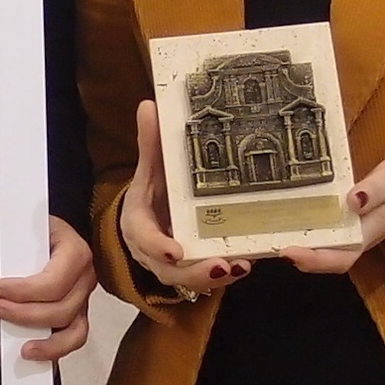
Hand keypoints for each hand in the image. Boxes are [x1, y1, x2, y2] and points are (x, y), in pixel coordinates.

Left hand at [0, 216, 99, 363]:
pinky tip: (36, 354)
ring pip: (73, 329)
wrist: (53, 230)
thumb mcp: (25, 227)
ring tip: (21, 348)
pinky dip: (56, 350)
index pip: (53, 282)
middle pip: (62, 309)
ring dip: (46, 342)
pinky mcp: (78, 313)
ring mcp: (84, 298)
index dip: (23, 291)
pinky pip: (75, 338)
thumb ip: (9, 245)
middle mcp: (84, 277)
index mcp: (75, 252)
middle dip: (25, 315)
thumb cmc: (38, 229)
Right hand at [123, 98, 245, 296]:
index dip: (158, 247)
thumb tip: (149, 105)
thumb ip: (151, 143)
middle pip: (169, 269)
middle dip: (194, 270)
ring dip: (213, 276)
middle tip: (220, 264)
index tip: (176, 251)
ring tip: (239, 266)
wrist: (152, 215)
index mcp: (139, 224)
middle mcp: (153, 251)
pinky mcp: (192, 269)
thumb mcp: (150, 168)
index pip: (144, 238)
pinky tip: (245, 263)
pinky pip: (205, 278)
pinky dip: (225, 275)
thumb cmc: (152, 191)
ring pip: (188, 279)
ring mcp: (172, 265)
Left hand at [278, 149, 384, 273]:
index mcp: (368, 233)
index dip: (314, 260)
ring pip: (321, 246)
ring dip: (296, 244)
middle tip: (264, 246)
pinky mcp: (346, 219)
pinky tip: (283, 218)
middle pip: (323, 257)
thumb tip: (353, 201)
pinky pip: (323, 230)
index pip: (340, 257)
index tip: (288, 253)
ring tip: (266, 236)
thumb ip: (375, 191)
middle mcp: (356, 237)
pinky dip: (303, 228)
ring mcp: (351, 230)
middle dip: (295, 256)